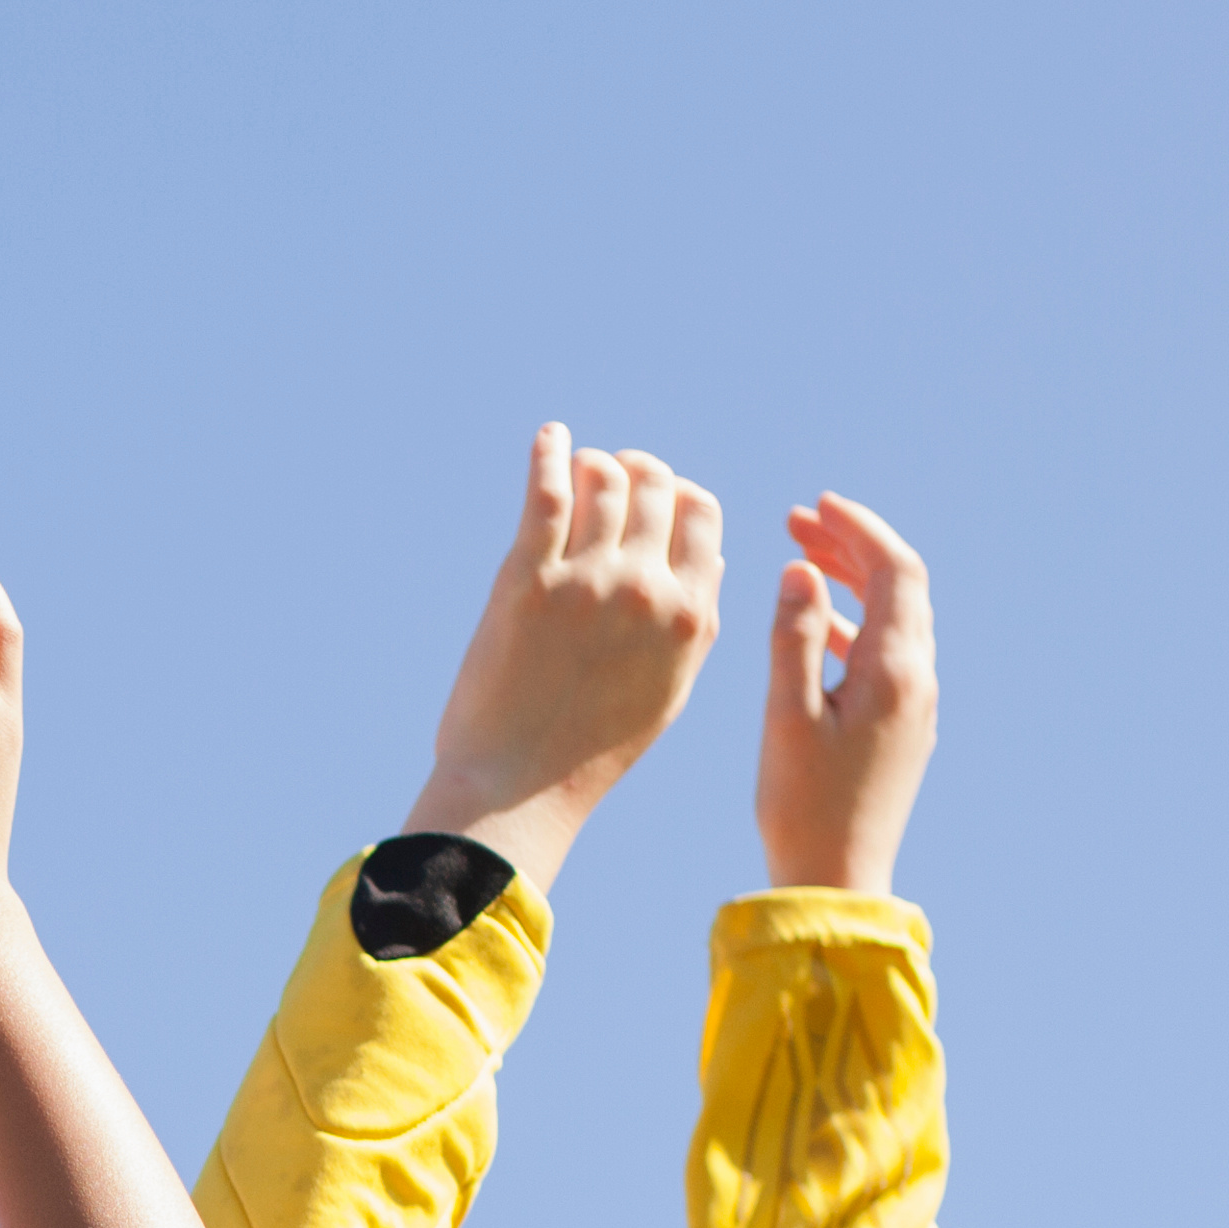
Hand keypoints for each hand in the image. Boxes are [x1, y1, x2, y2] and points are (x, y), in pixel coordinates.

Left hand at [405, 425, 728, 896]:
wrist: (518, 789)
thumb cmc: (589, 749)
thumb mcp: (666, 689)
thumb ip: (694, 624)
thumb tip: (710, 562)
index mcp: (691, 617)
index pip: (702, 516)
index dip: (679, 495)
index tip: (656, 497)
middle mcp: (648, 590)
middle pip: (656, 486)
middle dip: (639, 470)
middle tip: (615, 471)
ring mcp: (588, 580)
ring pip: (605, 478)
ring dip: (595, 464)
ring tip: (578, 467)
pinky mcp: (527, 577)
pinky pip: (548, 489)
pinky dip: (550, 452)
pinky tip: (550, 438)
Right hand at [754, 493, 938, 897]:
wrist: (836, 885)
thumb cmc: (804, 808)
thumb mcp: (787, 716)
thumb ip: (794, 637)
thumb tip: (802, 570)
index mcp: (894, 672)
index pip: (894, 571)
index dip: (859, 529)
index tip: (816, 505)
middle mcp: (916, 683)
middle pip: (899, 588)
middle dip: (852, 547)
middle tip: (798, 522)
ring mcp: (913, 709)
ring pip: (892, 621)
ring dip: (850, 583)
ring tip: (800, 561)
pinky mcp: (899, 732)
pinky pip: (882, 655)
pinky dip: (850, 624)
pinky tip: (812, 625)